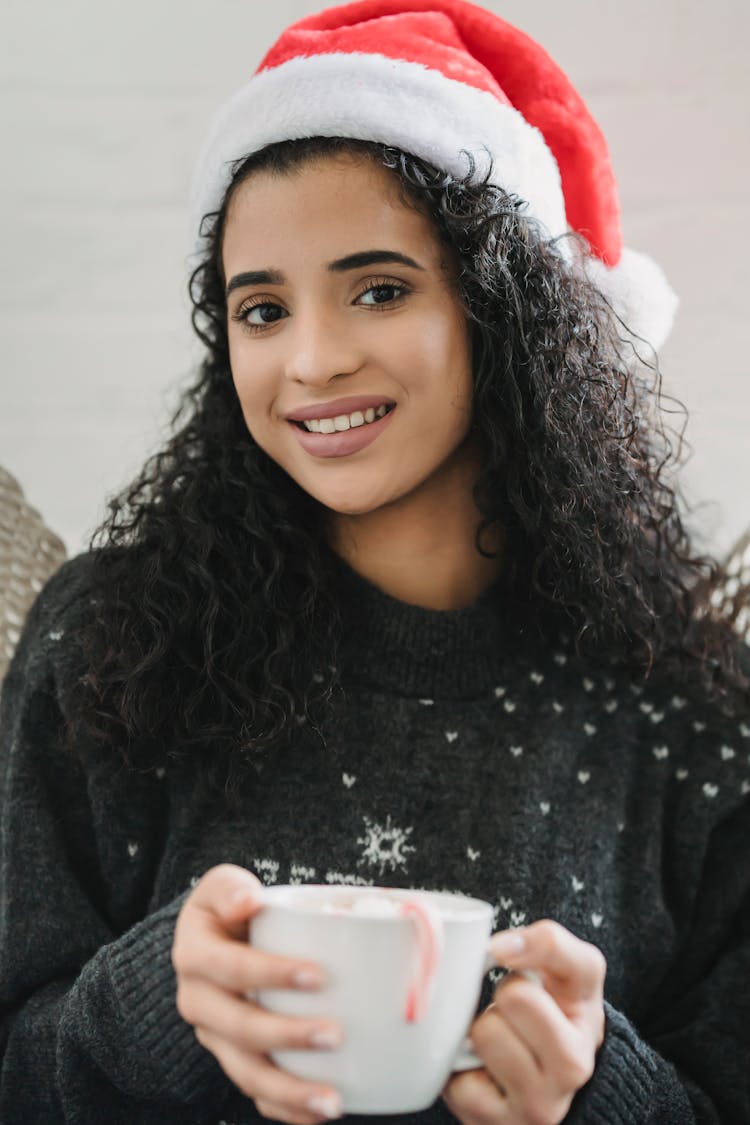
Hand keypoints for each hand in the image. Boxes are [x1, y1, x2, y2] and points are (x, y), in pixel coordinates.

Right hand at [172, 864, 343, 1124]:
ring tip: (333, 1101)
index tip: (318, 976)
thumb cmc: (230, 908)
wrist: (214, 940)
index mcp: (194, 954)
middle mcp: (198, 1001)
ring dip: (289, 1089)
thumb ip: (231, 888)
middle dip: (287, 1036)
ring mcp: (214, 1037)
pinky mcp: (232, 1059)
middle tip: (336, 1035)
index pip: (231, 967)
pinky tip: (316, 1115)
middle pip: (239, 1028)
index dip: (271, 974)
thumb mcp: (222, 886)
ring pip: (245, 1072)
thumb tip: (248, 901)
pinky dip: (284, 1109)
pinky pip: (254, 1093)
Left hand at [442, 920, 605, 1124]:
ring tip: (502, 1039)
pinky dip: (459, 1069)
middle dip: (503, 997)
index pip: (541, 977)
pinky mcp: (491, 1124)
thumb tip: (500, 947)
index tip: (503, 952)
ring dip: (482, 1030)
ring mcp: (531, 1108)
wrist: (562, 1076)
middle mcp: (566, 1079)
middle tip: (515, 1012)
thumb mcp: (576, 973)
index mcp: (582, 1039)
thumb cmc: (564, 1013)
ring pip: (481, 1035)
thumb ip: (550, 943)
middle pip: (507, 1001)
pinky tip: (482, 1068)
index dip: (520, 953)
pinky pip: (454, 1079)